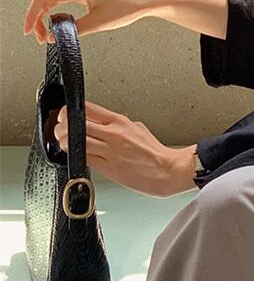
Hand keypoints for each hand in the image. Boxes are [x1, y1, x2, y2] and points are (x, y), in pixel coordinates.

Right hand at [23, 0, 153, 44]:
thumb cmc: (128, 4)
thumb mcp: (98, 22)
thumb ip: (73, 29)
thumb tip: (55, 36)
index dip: (31, 16)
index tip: (29, 31)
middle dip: (38, 18)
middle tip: (40, 37)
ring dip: (46, 14)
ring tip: (47, 33)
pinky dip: (57, 9)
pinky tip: (57, 22)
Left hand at [53, 100, 197, 196]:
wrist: (167, 171)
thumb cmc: (155, 152)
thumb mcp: (138, 128)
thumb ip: (118, 125)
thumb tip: (103, 125)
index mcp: (121, 122)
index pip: (87, 109)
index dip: (71, 111)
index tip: (66, 115)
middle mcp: (114, 135)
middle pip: (76, 124)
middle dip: (62, 126)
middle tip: (60, 129)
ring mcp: (110, 152)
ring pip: (76, 142)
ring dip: (65, 142)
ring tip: (65, 142)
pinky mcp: (108, 168)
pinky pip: (84, 159)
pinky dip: (76, 155)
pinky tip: (77, 155)